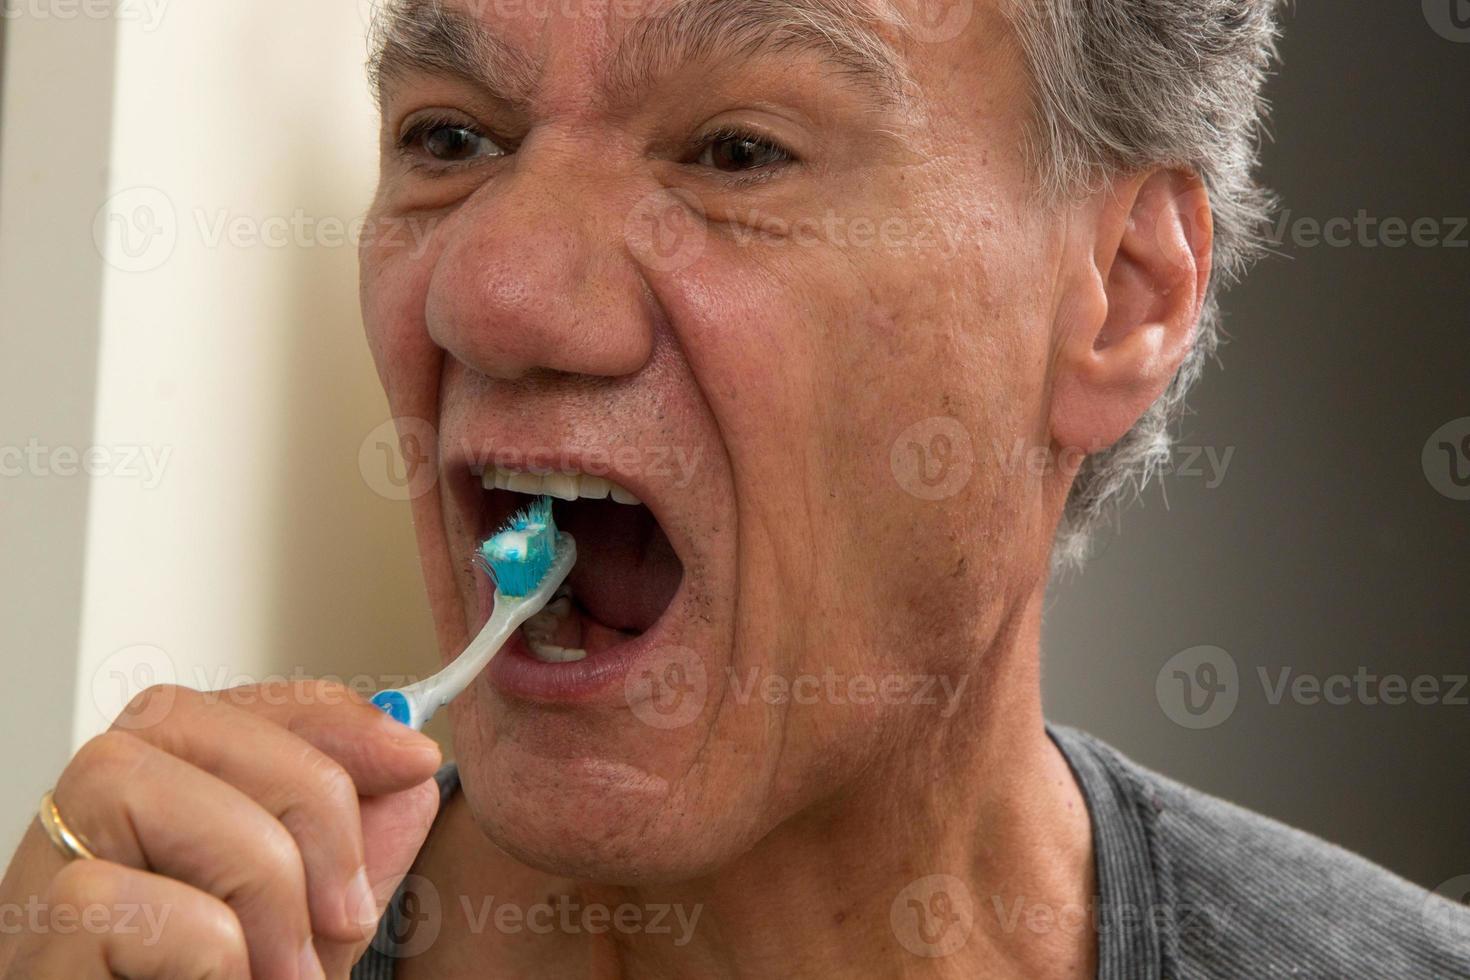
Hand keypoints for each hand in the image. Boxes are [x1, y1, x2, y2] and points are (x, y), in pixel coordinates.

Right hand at [0, 680, 443, 977]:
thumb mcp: (316, 918)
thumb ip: (360, 844)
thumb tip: (409, 765)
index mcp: (157, 796)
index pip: (233, 703)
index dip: (331, 716)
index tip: (413, 756)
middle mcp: (86, 819)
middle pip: (184, 718)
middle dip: (305, 799)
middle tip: (347, 912)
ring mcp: (40, 872)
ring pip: (141, 788)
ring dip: (259, 887)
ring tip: (285, 972)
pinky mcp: (33, 937)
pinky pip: (116, 900)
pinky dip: (209, 955)